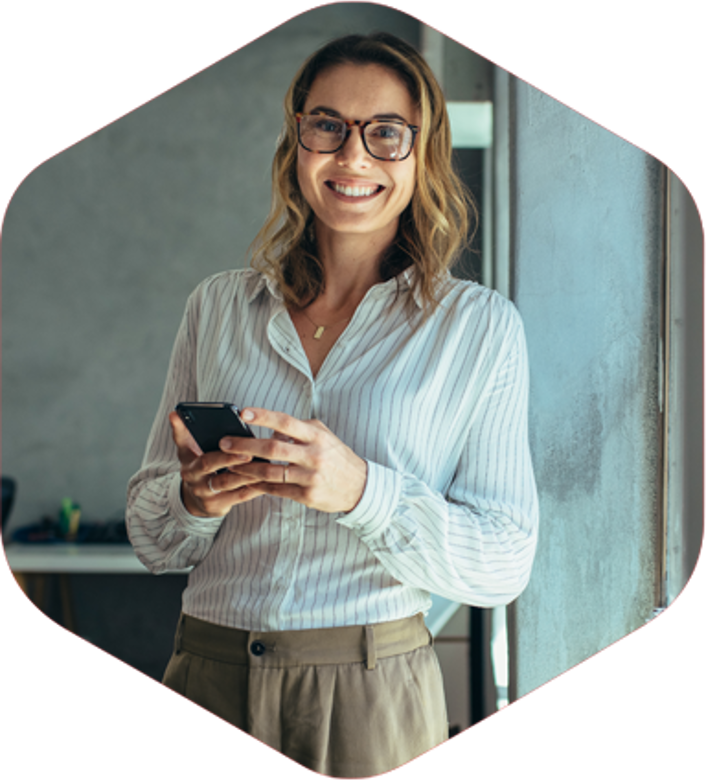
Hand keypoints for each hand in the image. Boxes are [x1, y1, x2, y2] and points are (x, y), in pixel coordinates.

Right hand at [168, 412, 265, 517]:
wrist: (197, 500)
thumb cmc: (198, 468)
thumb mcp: (186, 451)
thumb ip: (182, 433)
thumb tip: (174, 413)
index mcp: (189, 464)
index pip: (195, 452)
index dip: (205, 445)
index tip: (226, 440)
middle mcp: (195, 480)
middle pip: (212, 466)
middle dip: (231, 459)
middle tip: (249, 452)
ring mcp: (206, 495)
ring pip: (229, 482)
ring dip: (247, 473)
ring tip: (264, 463)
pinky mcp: (219, 506)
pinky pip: (240, 495)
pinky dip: (254, 486)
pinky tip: (268, 478)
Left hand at [218, 408, 367, 513]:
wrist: (359, 486)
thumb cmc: (337, 457)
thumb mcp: (324, 436)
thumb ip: (300, 429)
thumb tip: (273, 430)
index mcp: (316, 436)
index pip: (286, 422)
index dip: (263, 416)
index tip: (243, 413)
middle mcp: (314, 455)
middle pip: (273, 448)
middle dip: (245, 446)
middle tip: (224, 443)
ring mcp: (310, 477)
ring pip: (271, 472)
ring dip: (247, 469)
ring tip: (230, 466)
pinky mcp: (307, 495)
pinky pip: (277, 490)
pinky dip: (260, 486)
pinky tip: (247, 482)